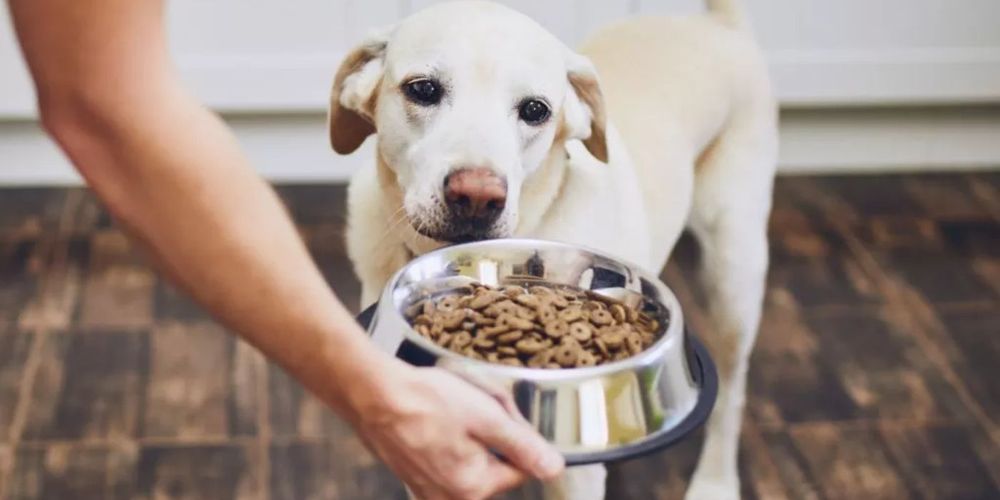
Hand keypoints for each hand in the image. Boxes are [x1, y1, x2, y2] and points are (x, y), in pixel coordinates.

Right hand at [348, 362, 564, 499]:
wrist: (372, 393)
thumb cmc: (424, 401)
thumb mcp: (486, 416)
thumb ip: (523, 445)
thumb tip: (553, 467)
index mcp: (473, 487)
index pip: (520, 467)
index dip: (516, 434)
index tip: (500, 412)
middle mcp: (450, 497)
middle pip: (494, 464)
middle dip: (490, 433)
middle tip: (473, 403)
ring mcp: (428, 489)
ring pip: (470, 458)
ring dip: (468, 432)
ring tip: (450, 407)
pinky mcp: (413, 475)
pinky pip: (445, 457)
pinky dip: (446, 436)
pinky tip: (435, 415)